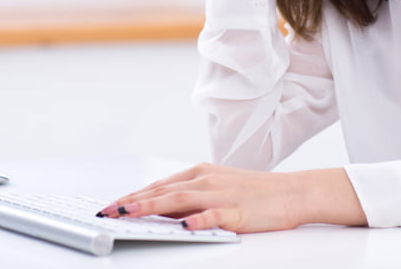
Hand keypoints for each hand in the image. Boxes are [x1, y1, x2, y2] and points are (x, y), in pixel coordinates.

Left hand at [96, 163, 365, 232]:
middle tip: (107, 211)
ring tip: (130, 213)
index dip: (132, 195)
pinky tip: (184, 225)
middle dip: (132, 201)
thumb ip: (190, 196)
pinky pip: (214, 215)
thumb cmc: (255, 193)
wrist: (292, 192)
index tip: (109, 205)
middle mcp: (206, 180)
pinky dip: (198, 219)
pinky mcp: (238, 210)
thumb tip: (160, 206)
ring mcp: (221, 194)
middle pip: (162, 190)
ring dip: (151, 206)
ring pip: (180, 199)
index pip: (158, 185)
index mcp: (199, 174)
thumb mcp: (217, 188)